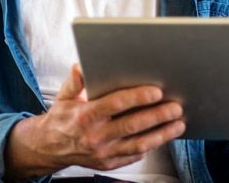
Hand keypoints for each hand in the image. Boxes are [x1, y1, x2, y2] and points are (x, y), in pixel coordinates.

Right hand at [4, 64, 185, 178]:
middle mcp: (95, 136)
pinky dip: (152, 145)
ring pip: (139, 144)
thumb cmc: (62, 117)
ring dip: (162, 133)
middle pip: (132, 125)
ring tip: (179, 123)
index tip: (156, 91)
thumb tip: (81, 65)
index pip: (115, 104)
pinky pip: (135, 155)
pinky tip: (165, 135)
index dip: (137, 97)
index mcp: (85, 115)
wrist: (49, 147)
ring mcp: (103, 153)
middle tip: (176, 106)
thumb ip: (75, 80)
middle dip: (157, 115)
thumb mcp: (64, 95)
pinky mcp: (109, 164)